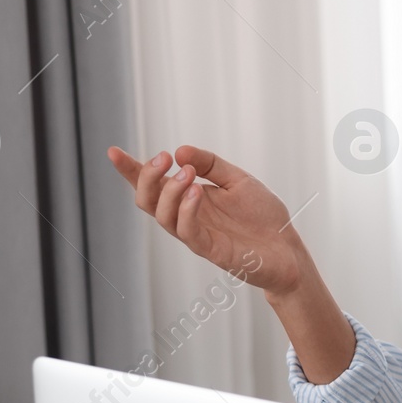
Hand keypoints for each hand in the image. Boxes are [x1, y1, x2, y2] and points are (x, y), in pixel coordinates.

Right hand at [108, 145, 304, 295]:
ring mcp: (197, 235)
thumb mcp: (237, 179)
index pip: (153, 185)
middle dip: (146, 177)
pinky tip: (196, 193)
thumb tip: (178, 151)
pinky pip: (188, 232)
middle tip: (163, 158)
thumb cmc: (262, 216)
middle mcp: (187, 217)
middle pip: (147, 201)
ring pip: (162, 217)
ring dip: (169, 191)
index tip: (113, 152)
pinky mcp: (212, 250)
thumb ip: (210, 164)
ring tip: (186, 173)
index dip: (131, 170)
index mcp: (190, 199)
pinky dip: (186, 210)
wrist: (288, 248)